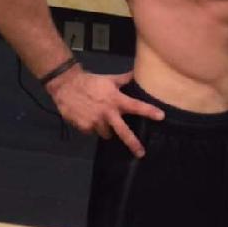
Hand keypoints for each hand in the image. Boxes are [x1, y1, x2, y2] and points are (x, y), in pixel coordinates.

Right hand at [47, 68, 164, 157]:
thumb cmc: (91, 81)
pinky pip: (93, 132)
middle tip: (141, 153)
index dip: (149, 111)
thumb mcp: (110, 79)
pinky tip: (89, 117)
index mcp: (116, 100)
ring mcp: (95, 122)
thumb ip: (125, 79)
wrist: (66, 85)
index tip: (161, 116)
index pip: (136, 106)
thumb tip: (138, 73)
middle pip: (124, 132)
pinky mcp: (84, 127)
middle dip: (133, 143)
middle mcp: (107, 113)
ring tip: (102, 118)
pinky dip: (93, 127)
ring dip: (107, 129)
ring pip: (107, 133)